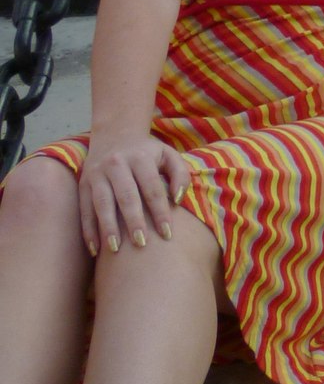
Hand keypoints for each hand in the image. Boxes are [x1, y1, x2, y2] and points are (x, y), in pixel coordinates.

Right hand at [78, 135, 190, 257]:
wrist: (114, 133)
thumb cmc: (147, 152)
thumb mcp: (168, 155)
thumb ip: (180, 174)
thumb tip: (179, 199)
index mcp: (140, 158)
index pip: (152, 188)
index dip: (160, 211)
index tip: (168, 234)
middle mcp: (116, 164)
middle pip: (126, 196)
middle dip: (133, 221)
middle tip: (141, 244)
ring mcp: (97, 174)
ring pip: (102, 203)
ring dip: (108, 227)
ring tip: (115, 249)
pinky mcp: (83, 184)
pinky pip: (84, 209)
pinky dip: (88, 230)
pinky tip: (94, 249)